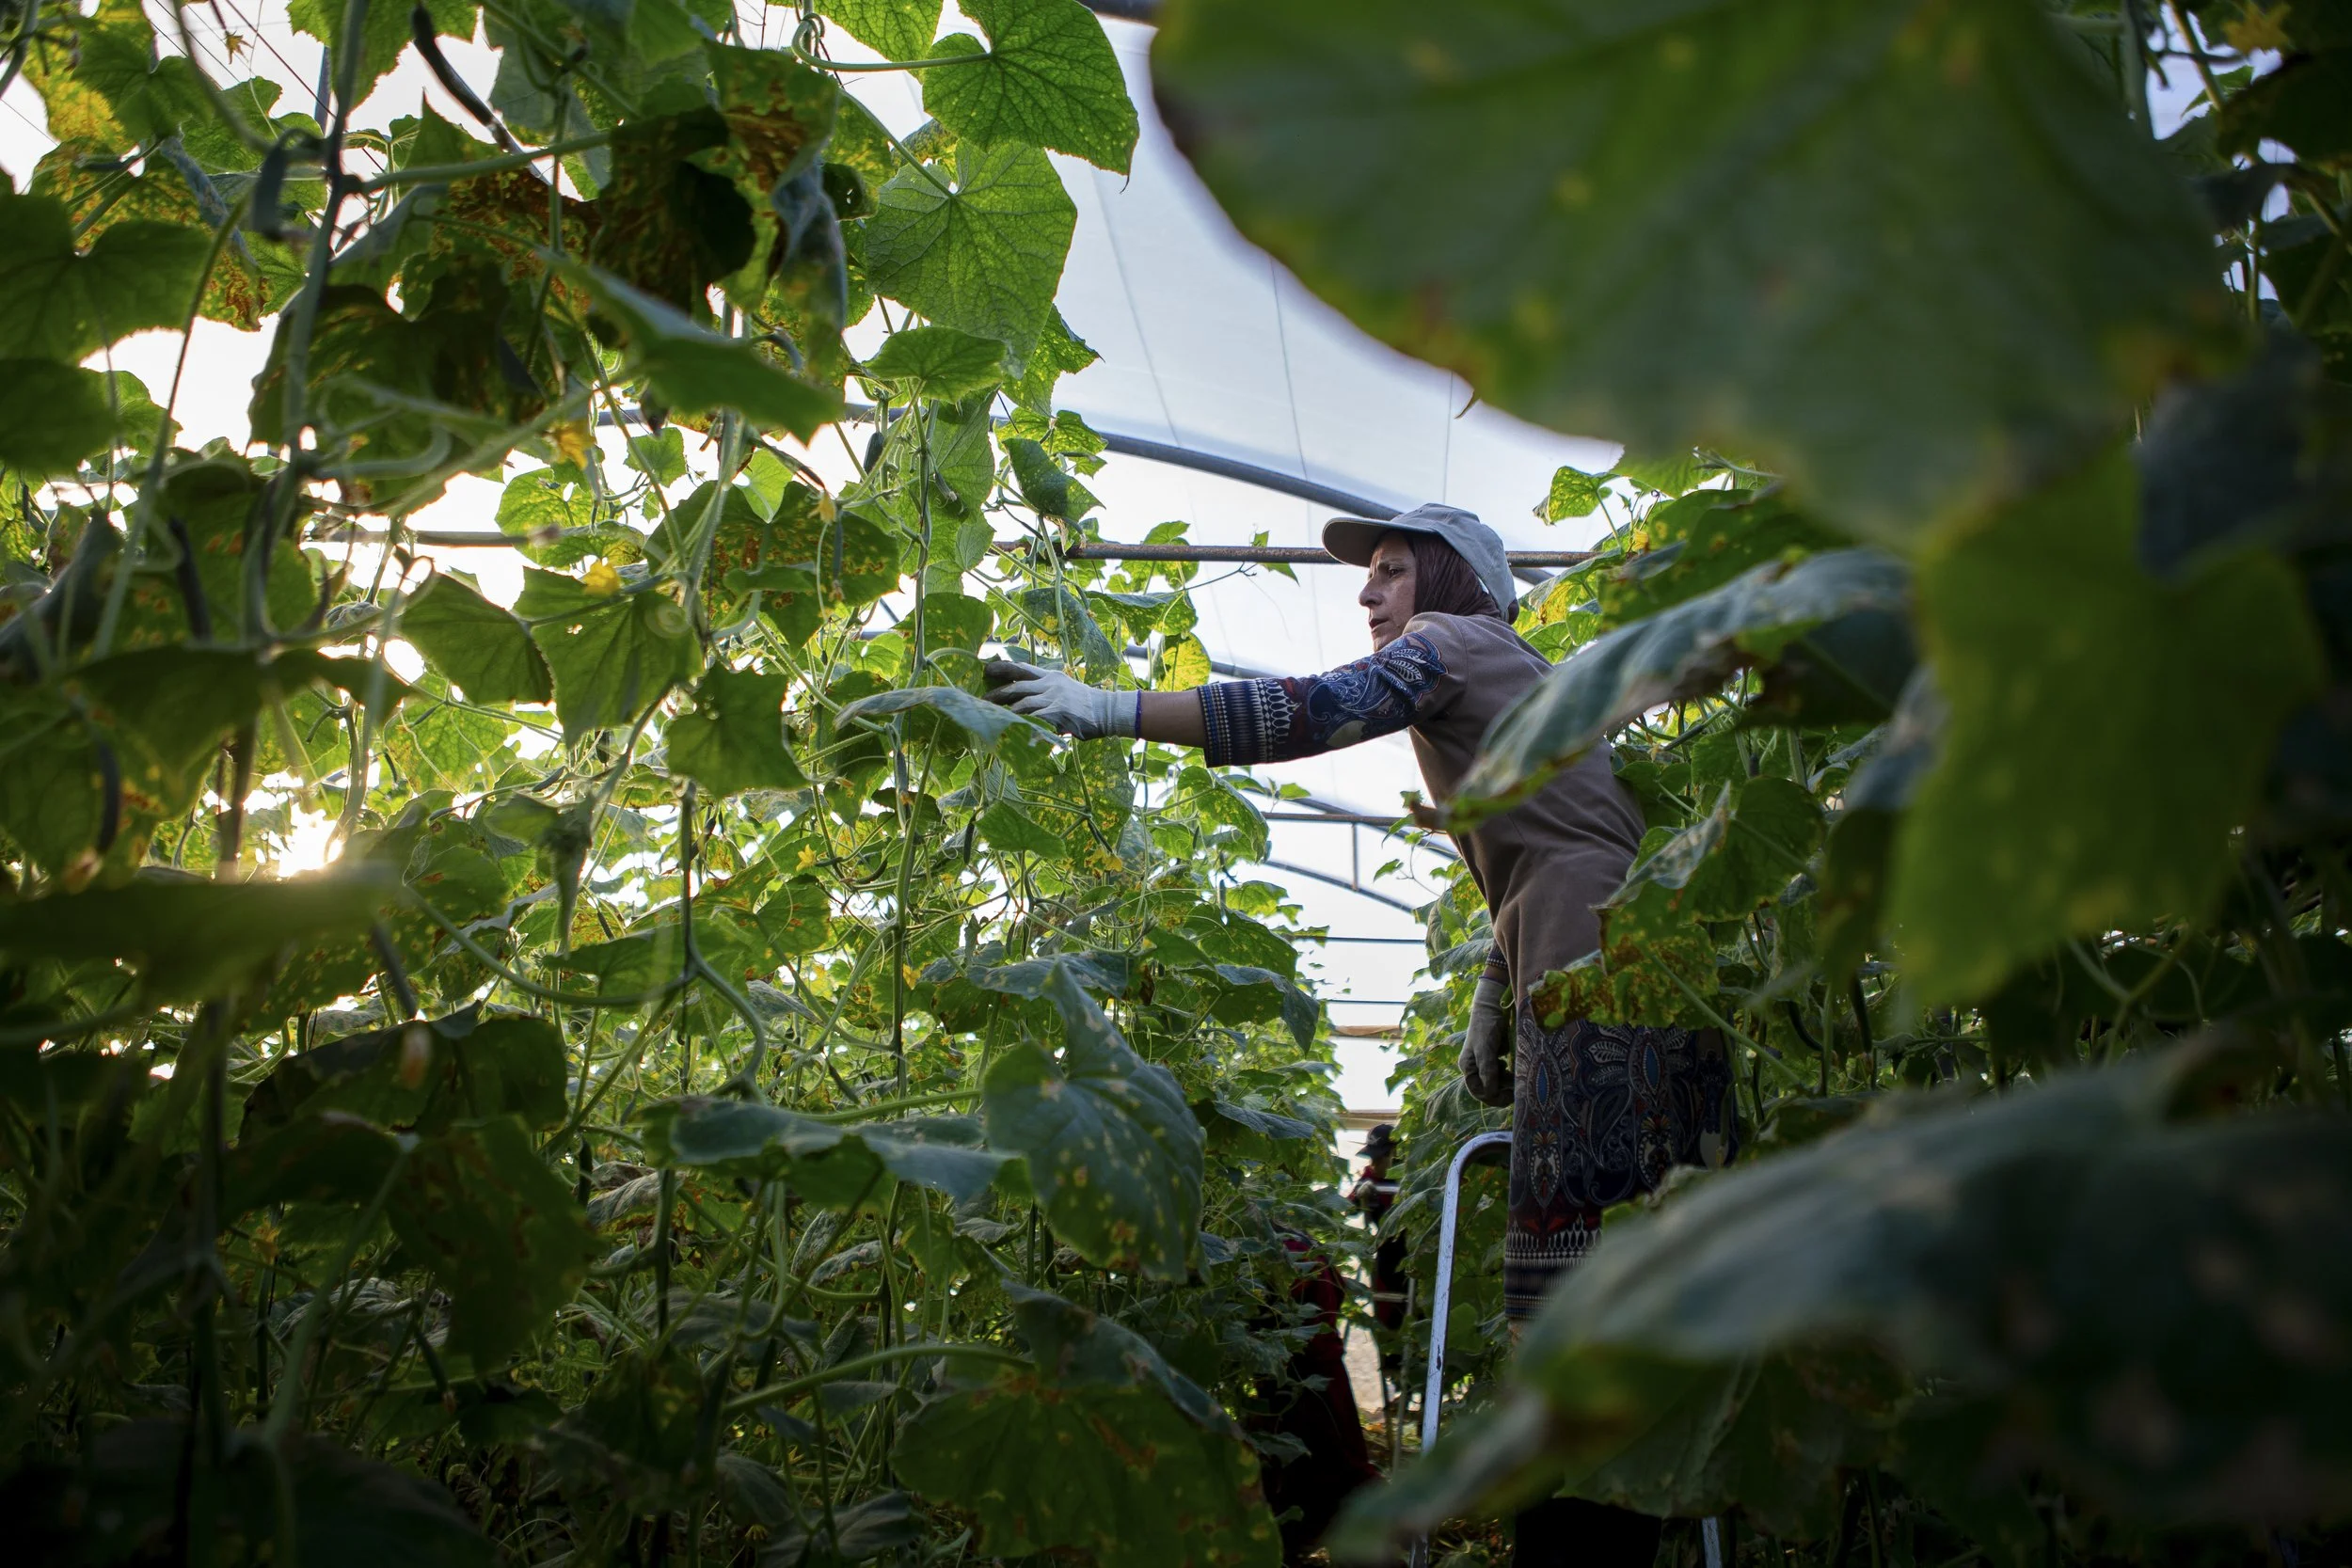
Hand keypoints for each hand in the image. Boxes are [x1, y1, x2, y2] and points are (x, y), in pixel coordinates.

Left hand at [983, 660, 1135, 739]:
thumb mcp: (1065, 691)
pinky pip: (1035, 718)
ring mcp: (1053, 698)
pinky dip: (1022, 725)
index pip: (1021, 669)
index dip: (1003, 668)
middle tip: (981, 700)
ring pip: (1022, 702)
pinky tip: (1012, 731)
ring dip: (1004, 710)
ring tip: (991, 717)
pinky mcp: (1058, 713)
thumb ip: (1046, 695)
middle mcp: (1049, 684)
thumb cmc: (1087, 704)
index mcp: (1050, 677)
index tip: (986, 669)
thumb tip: (1028, 705)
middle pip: (1016, 685)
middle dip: (996, 692)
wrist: (1109, 710)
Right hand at [1458, 975, 1513, 1105]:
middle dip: (1502, 1092)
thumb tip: (1491, 1093)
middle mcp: (1475, 1067)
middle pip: (1487, 1089)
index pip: (1478, 1091)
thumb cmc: (1486, 1026)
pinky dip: (1509, 1075)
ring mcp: (1485, 1062)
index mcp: (1468, 1067)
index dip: (1493, 1097)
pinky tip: (1514, 1069)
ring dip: (1507, 1084)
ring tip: (1519, 1079)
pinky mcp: (1495, 1056)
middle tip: (1518, 1091)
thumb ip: (1487, 1070)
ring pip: (1496, 1082)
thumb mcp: (1486, 1048)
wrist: (1493, 1005)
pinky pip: (1502, 1073)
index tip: (1509, 1097)